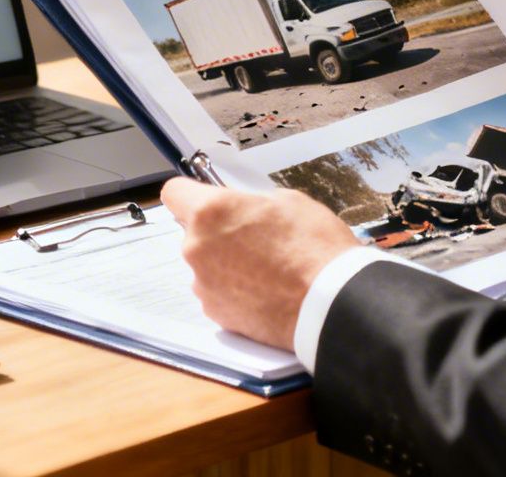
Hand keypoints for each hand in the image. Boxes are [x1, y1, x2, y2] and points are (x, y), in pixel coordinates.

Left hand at [158, 177, 361, 349]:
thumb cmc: (314, 250)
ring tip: (266, 266)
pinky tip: (265, 288)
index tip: (202, 197)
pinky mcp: (216, 313)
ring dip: (226, 262)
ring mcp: (204, 284)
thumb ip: (251, 203)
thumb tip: (245, 210)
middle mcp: (197, 248)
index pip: (174, 192)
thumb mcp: (288, 201)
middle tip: (254, 234)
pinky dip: (234, 290)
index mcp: (211, 213)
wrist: (330, 303)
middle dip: (218, 231)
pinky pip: (217, 292)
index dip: (191, 192)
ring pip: (206, 264)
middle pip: (194, 232)